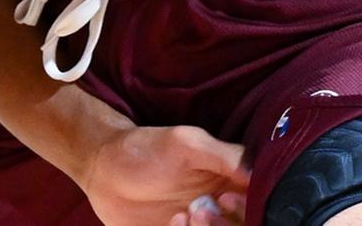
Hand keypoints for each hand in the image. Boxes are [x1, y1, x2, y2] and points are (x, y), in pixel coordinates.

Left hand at [77, 123, 250, 225]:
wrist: (102, 168)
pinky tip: (171, 224)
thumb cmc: (146, 149)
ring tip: (181, 216)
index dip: (248, 209)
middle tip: (198, 210)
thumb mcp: (187, 144)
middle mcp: (220, 210)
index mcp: (231, 185)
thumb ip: (225, 157)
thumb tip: (258, 174)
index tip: (226, 200)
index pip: (259, 206)